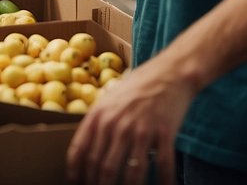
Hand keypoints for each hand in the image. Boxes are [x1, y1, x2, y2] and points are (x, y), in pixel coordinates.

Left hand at [66, 54, 193, 184]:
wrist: (169, 72)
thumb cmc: (137, 87)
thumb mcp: (109, 100)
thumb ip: (97, 122)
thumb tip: (84, 151)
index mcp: (99, 115)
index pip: (80, 150)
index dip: (76, 172)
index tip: (76, 184)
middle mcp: (117, 123)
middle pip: (103, 166)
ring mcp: (141, 128)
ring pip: (131, 172)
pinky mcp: (164, 132)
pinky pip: (163, 165)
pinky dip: (163, 181)